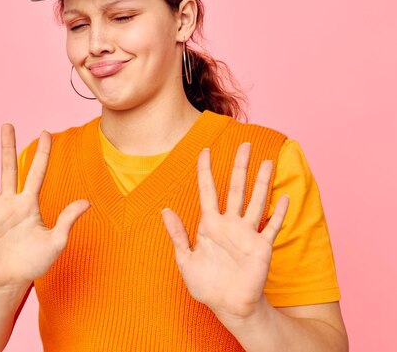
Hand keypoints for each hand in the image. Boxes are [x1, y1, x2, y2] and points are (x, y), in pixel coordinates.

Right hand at [0, 123, 90, 290]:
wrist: (10, 280)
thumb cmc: (34, 263)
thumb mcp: (55, 242)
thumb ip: (67, 220)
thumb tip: (87, 202)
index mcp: (29, 204)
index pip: (37, 172)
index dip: (42, 153)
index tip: (46, 132)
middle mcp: (10, 203)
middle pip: (8, 168)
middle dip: (7, 147)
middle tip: (7, 124)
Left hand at [161, 143, 289, 320]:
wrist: (228, 306)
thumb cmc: (206, 285)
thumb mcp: (185, 259)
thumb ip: (177, 235)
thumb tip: (165, 210)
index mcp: (210, 225)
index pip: (207, 190)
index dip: (205, 170)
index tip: (205, 151)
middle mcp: (230, 224)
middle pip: (235, 188)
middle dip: (239, 166)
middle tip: (244, 144)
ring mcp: (247, 234)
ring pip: (255, 200)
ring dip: (262, 182)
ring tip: (267, 161)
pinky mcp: (262, 247)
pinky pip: (271, 226)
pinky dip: (278, 213)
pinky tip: (284, 197)